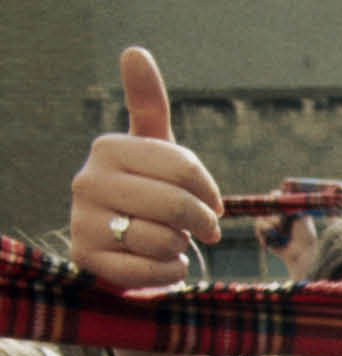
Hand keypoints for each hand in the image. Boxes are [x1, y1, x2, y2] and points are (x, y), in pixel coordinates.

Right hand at [70, 48, 222, 288]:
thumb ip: (148, 104)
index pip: (184, 169)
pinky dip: (171, 272)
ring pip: (165, 240)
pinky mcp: (87, 260)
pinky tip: (162, 262)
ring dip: (182, 246)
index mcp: (107, 148)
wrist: (119, 244)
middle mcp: (87, 181)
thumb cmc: (147, 190)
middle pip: (177, 206)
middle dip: (201, 223)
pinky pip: (153, 271)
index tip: (213, 203)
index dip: (210, 192)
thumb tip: (134, 52)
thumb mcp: (153, 148)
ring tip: (169, 240)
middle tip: (202, 229)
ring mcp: (82, 222)